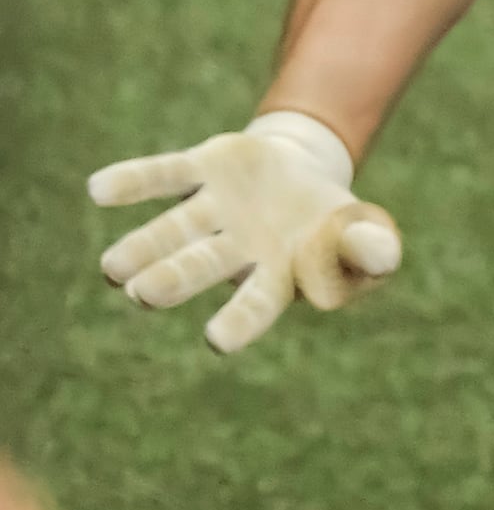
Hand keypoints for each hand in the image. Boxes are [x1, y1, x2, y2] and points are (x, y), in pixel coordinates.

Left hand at [90, 112, 400, 353]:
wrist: (301, 173)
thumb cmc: (333, 225)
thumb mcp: (365, 233)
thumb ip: (371, 250)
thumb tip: (379, 257)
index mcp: (274, 275)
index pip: (256, 304)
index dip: (239, 319)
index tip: (217, 340)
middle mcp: (234, 249)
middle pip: (200, 266)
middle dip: (172, 280)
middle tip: (141, 293)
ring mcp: (213, 210)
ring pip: (173, 230)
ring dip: (144, 245)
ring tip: (111, 269)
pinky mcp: (201, 169)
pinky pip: (164, 176)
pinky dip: (132, 181)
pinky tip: (97, 189)